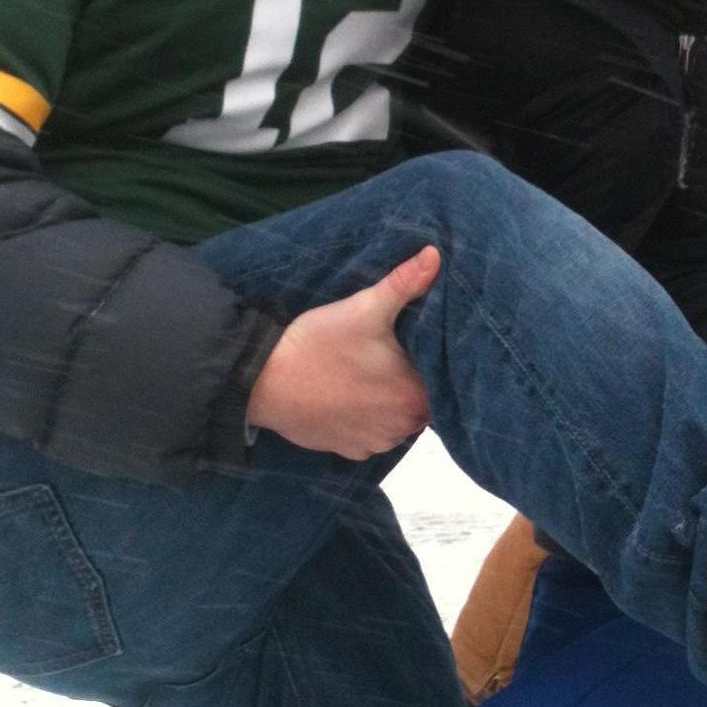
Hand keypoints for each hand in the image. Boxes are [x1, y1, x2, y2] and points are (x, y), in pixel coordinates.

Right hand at [245, 246, 439, 459]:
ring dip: (390, 403)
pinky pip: (371, 435)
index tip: (418, 345)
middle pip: (422, 403)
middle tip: (392, 355)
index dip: (433, 363)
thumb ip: (404, 283)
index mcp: (414, 397)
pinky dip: (367, 419)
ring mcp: (373, 444)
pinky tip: (351, 395)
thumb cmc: (317, 345)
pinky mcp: (349, 452)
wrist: (263, 383)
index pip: (443, 382)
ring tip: (371, 374)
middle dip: (412, 382)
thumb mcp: (364, 308)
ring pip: (397, 420)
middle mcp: (400, 429)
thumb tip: (435, 255)